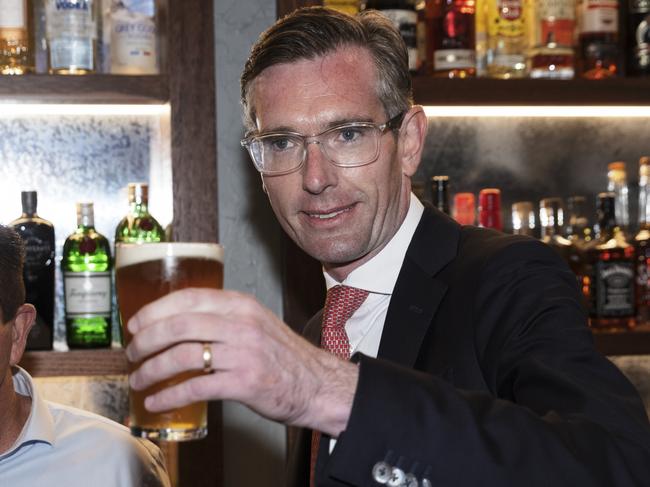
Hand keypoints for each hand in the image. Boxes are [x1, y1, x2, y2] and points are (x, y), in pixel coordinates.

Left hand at [125, 288, 357, 435]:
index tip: (135, 324)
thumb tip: (177, 322)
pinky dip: (169, 395)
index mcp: (241, 305)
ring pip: (182, 356)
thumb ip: (223, 318)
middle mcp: (241, 324)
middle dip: (146, 340)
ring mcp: (243, 353)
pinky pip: (195, 387)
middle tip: (131, 353)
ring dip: (152, 369)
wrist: (317, 384)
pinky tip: (156, 401)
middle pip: (179, 326)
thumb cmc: (283, 356)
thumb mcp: (256, 323)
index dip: (154, 311)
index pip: (188, 299)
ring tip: (139, 379)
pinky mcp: (244, 383)